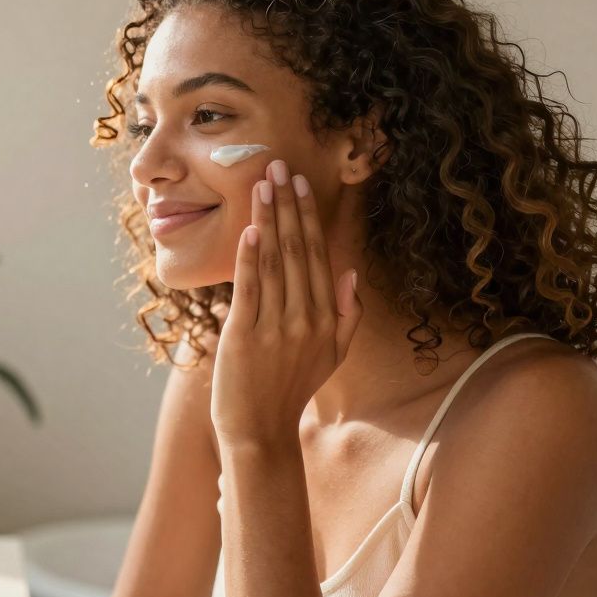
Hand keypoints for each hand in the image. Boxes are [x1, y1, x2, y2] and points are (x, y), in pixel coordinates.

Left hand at [210, 160, 363, 450]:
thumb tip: (351, 273)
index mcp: (326, 318)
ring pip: (274, 262)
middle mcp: (305, 318)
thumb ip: (347, 315)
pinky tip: (250, 229)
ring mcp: (276, 327)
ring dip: (268, 219)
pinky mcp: (245, 335)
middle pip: (297, 250)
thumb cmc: (291, 389)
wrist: (260, 430)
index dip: (308, 216)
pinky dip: (250, 258)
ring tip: (261, 184)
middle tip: (278, 167)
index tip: (300, 183)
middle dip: (287, 205)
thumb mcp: (332, 355)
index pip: (317, 255)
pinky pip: (250, 288)